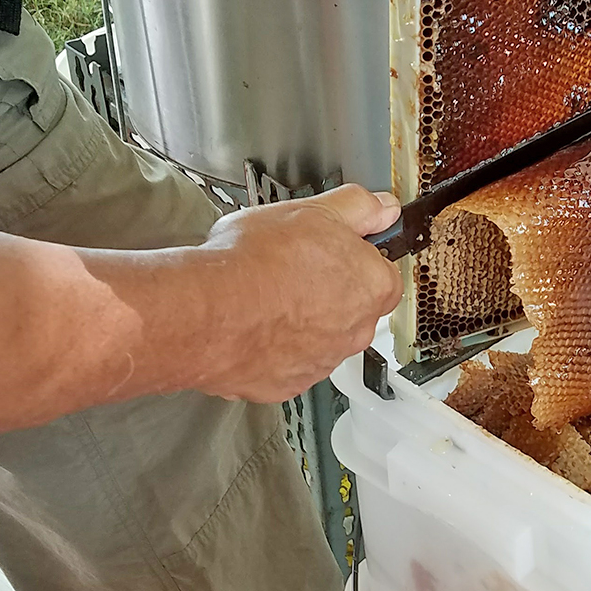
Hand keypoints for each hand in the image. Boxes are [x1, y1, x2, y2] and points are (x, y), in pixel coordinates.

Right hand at [198, 185, 403, 402]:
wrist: (208, 310)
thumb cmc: (256, 263)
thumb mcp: (312, 211)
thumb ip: (358, 207)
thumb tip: (382, 207)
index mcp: (372, 285)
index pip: (381, 270)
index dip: (353, 256)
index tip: (331, 248)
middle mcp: (356, 330)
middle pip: (353, 306)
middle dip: (328, 290)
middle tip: (292, 270)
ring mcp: (324, 361)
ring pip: (321, 336)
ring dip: (301, 320)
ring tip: (265, 296)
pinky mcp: (289, 383)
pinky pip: (289, 362)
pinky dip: (275, 347)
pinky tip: (253, 325)